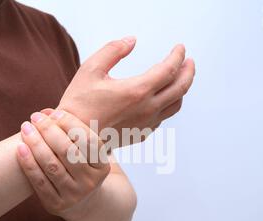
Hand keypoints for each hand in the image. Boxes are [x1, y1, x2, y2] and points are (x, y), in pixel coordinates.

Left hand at [16, 109, 110, 219]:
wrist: (82, 204)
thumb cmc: (80, 168)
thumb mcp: (87, 154)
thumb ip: (72, 134)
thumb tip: (46, 113)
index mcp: (103, 167)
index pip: (89, 141)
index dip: (71, 124)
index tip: (55, 113)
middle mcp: (91, 182)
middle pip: (68, 151)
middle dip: (49, 130)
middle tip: (35, 117)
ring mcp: (74, 195)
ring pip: (52, 165)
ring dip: (36, 143)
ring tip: (26, 128)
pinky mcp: (56, 205)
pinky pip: (39, 181)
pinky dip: (28, 163)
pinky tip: (20, 148)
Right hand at [58, 36, 195, 145]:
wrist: (73, 139)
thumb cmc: (79, 105)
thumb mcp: (90, 69)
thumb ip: (113, 50)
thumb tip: (131, 41)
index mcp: (137, 91)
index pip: (169, 70)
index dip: (177, 56)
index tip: (179, 48)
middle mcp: (147, 109)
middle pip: (180, 88)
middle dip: (188, 71)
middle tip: (188, 61)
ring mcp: (146, 123)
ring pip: (175, 105)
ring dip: (181, 89)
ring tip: (179, 79)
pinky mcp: (142, 134)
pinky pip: (163, 117)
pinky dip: (167, 104)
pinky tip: (161, 98)